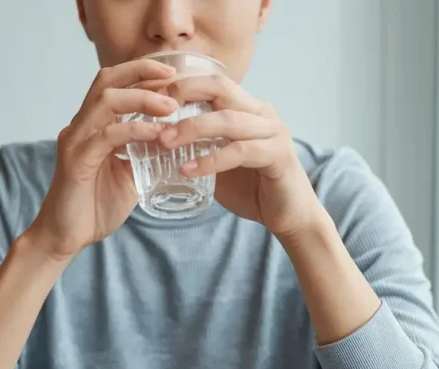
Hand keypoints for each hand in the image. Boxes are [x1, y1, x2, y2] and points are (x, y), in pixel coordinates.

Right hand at [26, 59, 179, 260]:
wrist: (65, 238)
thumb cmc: (93, 208)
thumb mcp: (128, 177)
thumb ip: (143, 157)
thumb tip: (171, 144)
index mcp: (91, 127)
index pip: (113, 85)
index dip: (141, 74)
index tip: (172, 75)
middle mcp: (80, 127)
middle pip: (107, 81)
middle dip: (141, 72)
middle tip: (173, 78)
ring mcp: (76, 141)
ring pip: (106, 101)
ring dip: (142, 98)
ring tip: (170, 106)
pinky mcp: (76, 160)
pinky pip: (106, 136)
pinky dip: (134, 130)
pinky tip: (156, 133)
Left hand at [158, 74, 323, 237]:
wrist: (289, 216)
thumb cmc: (251, 188)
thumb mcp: (216, 162)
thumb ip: (195, 148)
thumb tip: (154, 143)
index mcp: (246, 108)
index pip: (211, 82)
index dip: (180, 84)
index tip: (149, 96)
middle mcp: (261, 112)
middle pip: (220, 87)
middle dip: (183, 93)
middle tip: (153, 109)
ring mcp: (272, 131)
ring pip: (228, 119)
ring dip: (192, 128)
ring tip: (164, 142)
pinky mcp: (278, 155)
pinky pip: (240, 152)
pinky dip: (211, 160)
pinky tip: (187, 170)